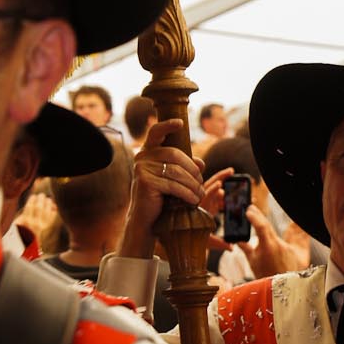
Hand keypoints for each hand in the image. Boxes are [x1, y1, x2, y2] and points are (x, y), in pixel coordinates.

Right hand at [16, 190, 57, 238]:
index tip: (33, 196)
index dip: (32, 199)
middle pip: (39, 207)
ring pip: (47, 210)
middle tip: (41, 195)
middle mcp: (34, 224)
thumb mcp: (18, 225)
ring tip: (47, 200)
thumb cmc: (23, 235)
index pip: (29, 206)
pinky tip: (53, 207)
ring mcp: (43, 226)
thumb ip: (22, 215)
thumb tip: (30, 202)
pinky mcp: (49, 229)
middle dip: (41, 199)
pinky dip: (54, 210)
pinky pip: (54, 216)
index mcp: (25, 222)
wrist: (30, 248)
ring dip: (48, 203)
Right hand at [120, 118, 205, 257]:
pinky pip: (173, 185)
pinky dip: (187, 193)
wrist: (146, 219)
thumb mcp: (172, 179)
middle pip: (175, 154)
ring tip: (200, 194)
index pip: (156, 132)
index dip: (167, 125)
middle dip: (192, 169)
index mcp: (147, 152)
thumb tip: (201, 162)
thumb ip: (184, 168)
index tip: (180, 123)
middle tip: (201, 183)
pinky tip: (194, 200)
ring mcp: (142, 169)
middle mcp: (142, 157)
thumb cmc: (160, 198)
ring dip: (193, 184)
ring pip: (177, 171)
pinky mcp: (146, 182)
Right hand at [238, 204, 307, 278]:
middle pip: (268, 226)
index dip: (255, 217)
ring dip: (264, 225)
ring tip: (255, 217)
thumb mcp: (253, 262)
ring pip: (273, 232)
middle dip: (258, 216)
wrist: (281, 286)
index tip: (248, 211)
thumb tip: (237, 240)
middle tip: (250, 209)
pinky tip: (265, 229)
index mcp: (268, 247)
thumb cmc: (266, 276)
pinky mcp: (291, 249)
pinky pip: (280, 238)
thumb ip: (246, 248)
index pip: (261, 226)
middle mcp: (279, 244)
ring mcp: (286, 246)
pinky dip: (271, 234)